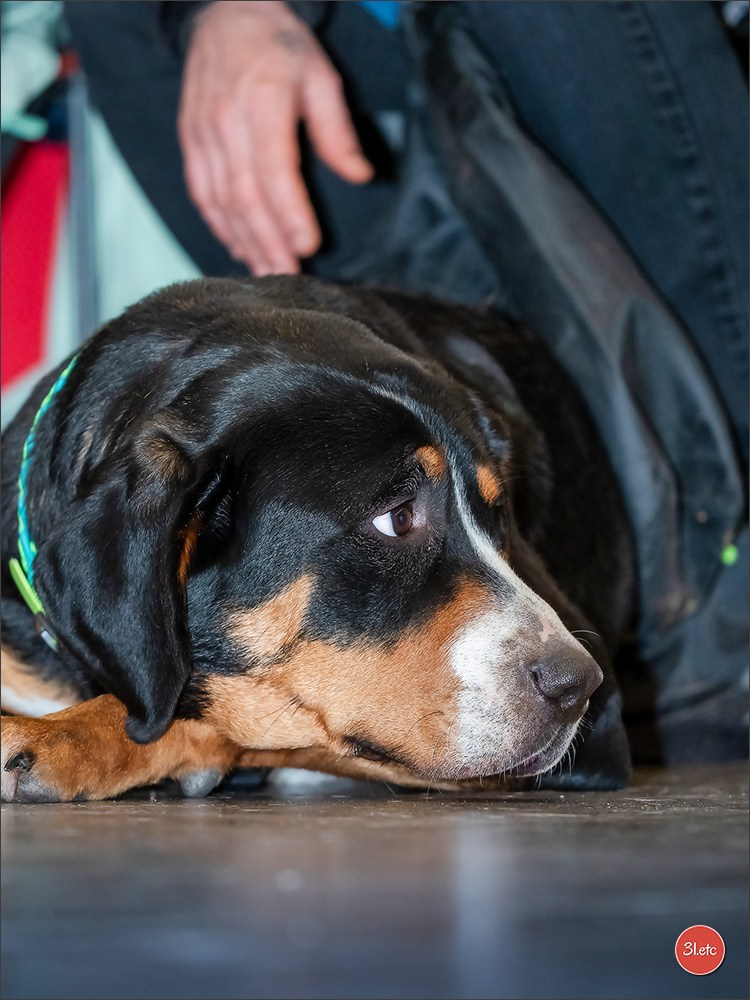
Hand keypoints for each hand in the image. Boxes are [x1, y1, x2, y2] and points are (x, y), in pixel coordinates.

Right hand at [178, 0, 372, 274]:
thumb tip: (360, 176)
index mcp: (261, 103)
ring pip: (220, 202)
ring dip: (244, 242)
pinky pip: (201, 194)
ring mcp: (201, 135)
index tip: (308, 245)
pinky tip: (241, 248)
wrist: (225, 14)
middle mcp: (225, 122)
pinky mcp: (190, 143)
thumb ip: (337, 131)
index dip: (290, 214)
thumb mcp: (321, 76)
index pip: (273, 171)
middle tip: (289, 276)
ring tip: (268, 273)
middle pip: (244, 197)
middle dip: (268, 243)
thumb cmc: (278, 46)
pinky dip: (220, 226)